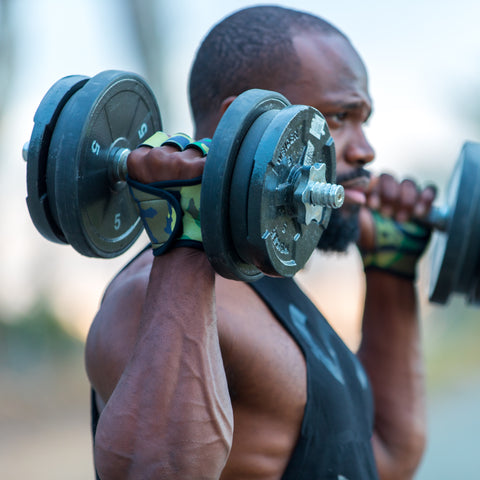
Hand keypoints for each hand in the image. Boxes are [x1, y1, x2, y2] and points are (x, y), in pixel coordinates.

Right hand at [126, 132, 208, 253]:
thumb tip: (162, 148)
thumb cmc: (164, 219)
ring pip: (197, 147)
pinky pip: (213, 157)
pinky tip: (209, 188)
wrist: (181, 241)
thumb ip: (150, 168)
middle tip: (186, 184)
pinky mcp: (201, 168)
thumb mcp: (145, 190)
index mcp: (137, 162)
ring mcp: (180, 162)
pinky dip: (215, 170)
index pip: (157, 141)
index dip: (168, 155)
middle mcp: (157, 158)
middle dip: (185, 157)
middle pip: (178, 141)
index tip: (171, 173)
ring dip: (201, 162)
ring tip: (197, 188)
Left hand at [358, 173, 435, 249]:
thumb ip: (351, 205)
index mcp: (368, 191)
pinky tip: (419, 212)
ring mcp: (404, 196)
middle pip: (390, 178)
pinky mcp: (423, 204)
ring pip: (408, 183)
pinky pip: (430, 189)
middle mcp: (386, 190)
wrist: (385, 258)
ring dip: (405, 199)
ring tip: (400, 219)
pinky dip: (426, 197)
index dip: (374, 188)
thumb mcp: (352, 223)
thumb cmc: (366, 239)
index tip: (373, 206)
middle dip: (388, 195)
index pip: (371, 177)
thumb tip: (358, 193)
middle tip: (386, 214)